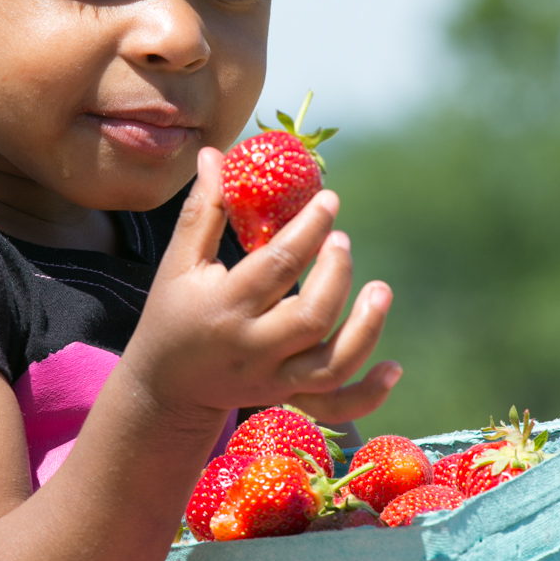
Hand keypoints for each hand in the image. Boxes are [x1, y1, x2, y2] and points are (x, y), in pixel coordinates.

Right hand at [122, 147, 397, 423]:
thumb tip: (216, 155)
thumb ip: (203, 211)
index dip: (310, 228)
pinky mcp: (288, 398)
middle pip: (311, 315)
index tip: (330, 200)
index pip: (277, 264)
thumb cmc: (173, 312)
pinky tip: (393, 367)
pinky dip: (369, 394)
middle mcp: (252, 348)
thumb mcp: (180, 263)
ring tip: (379, 290)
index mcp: (225, 307)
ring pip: (332, 364)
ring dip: (365, 329)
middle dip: (336, 273)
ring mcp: (273, 379)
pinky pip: (336, 405)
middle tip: (342, 240)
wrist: (166, 386)